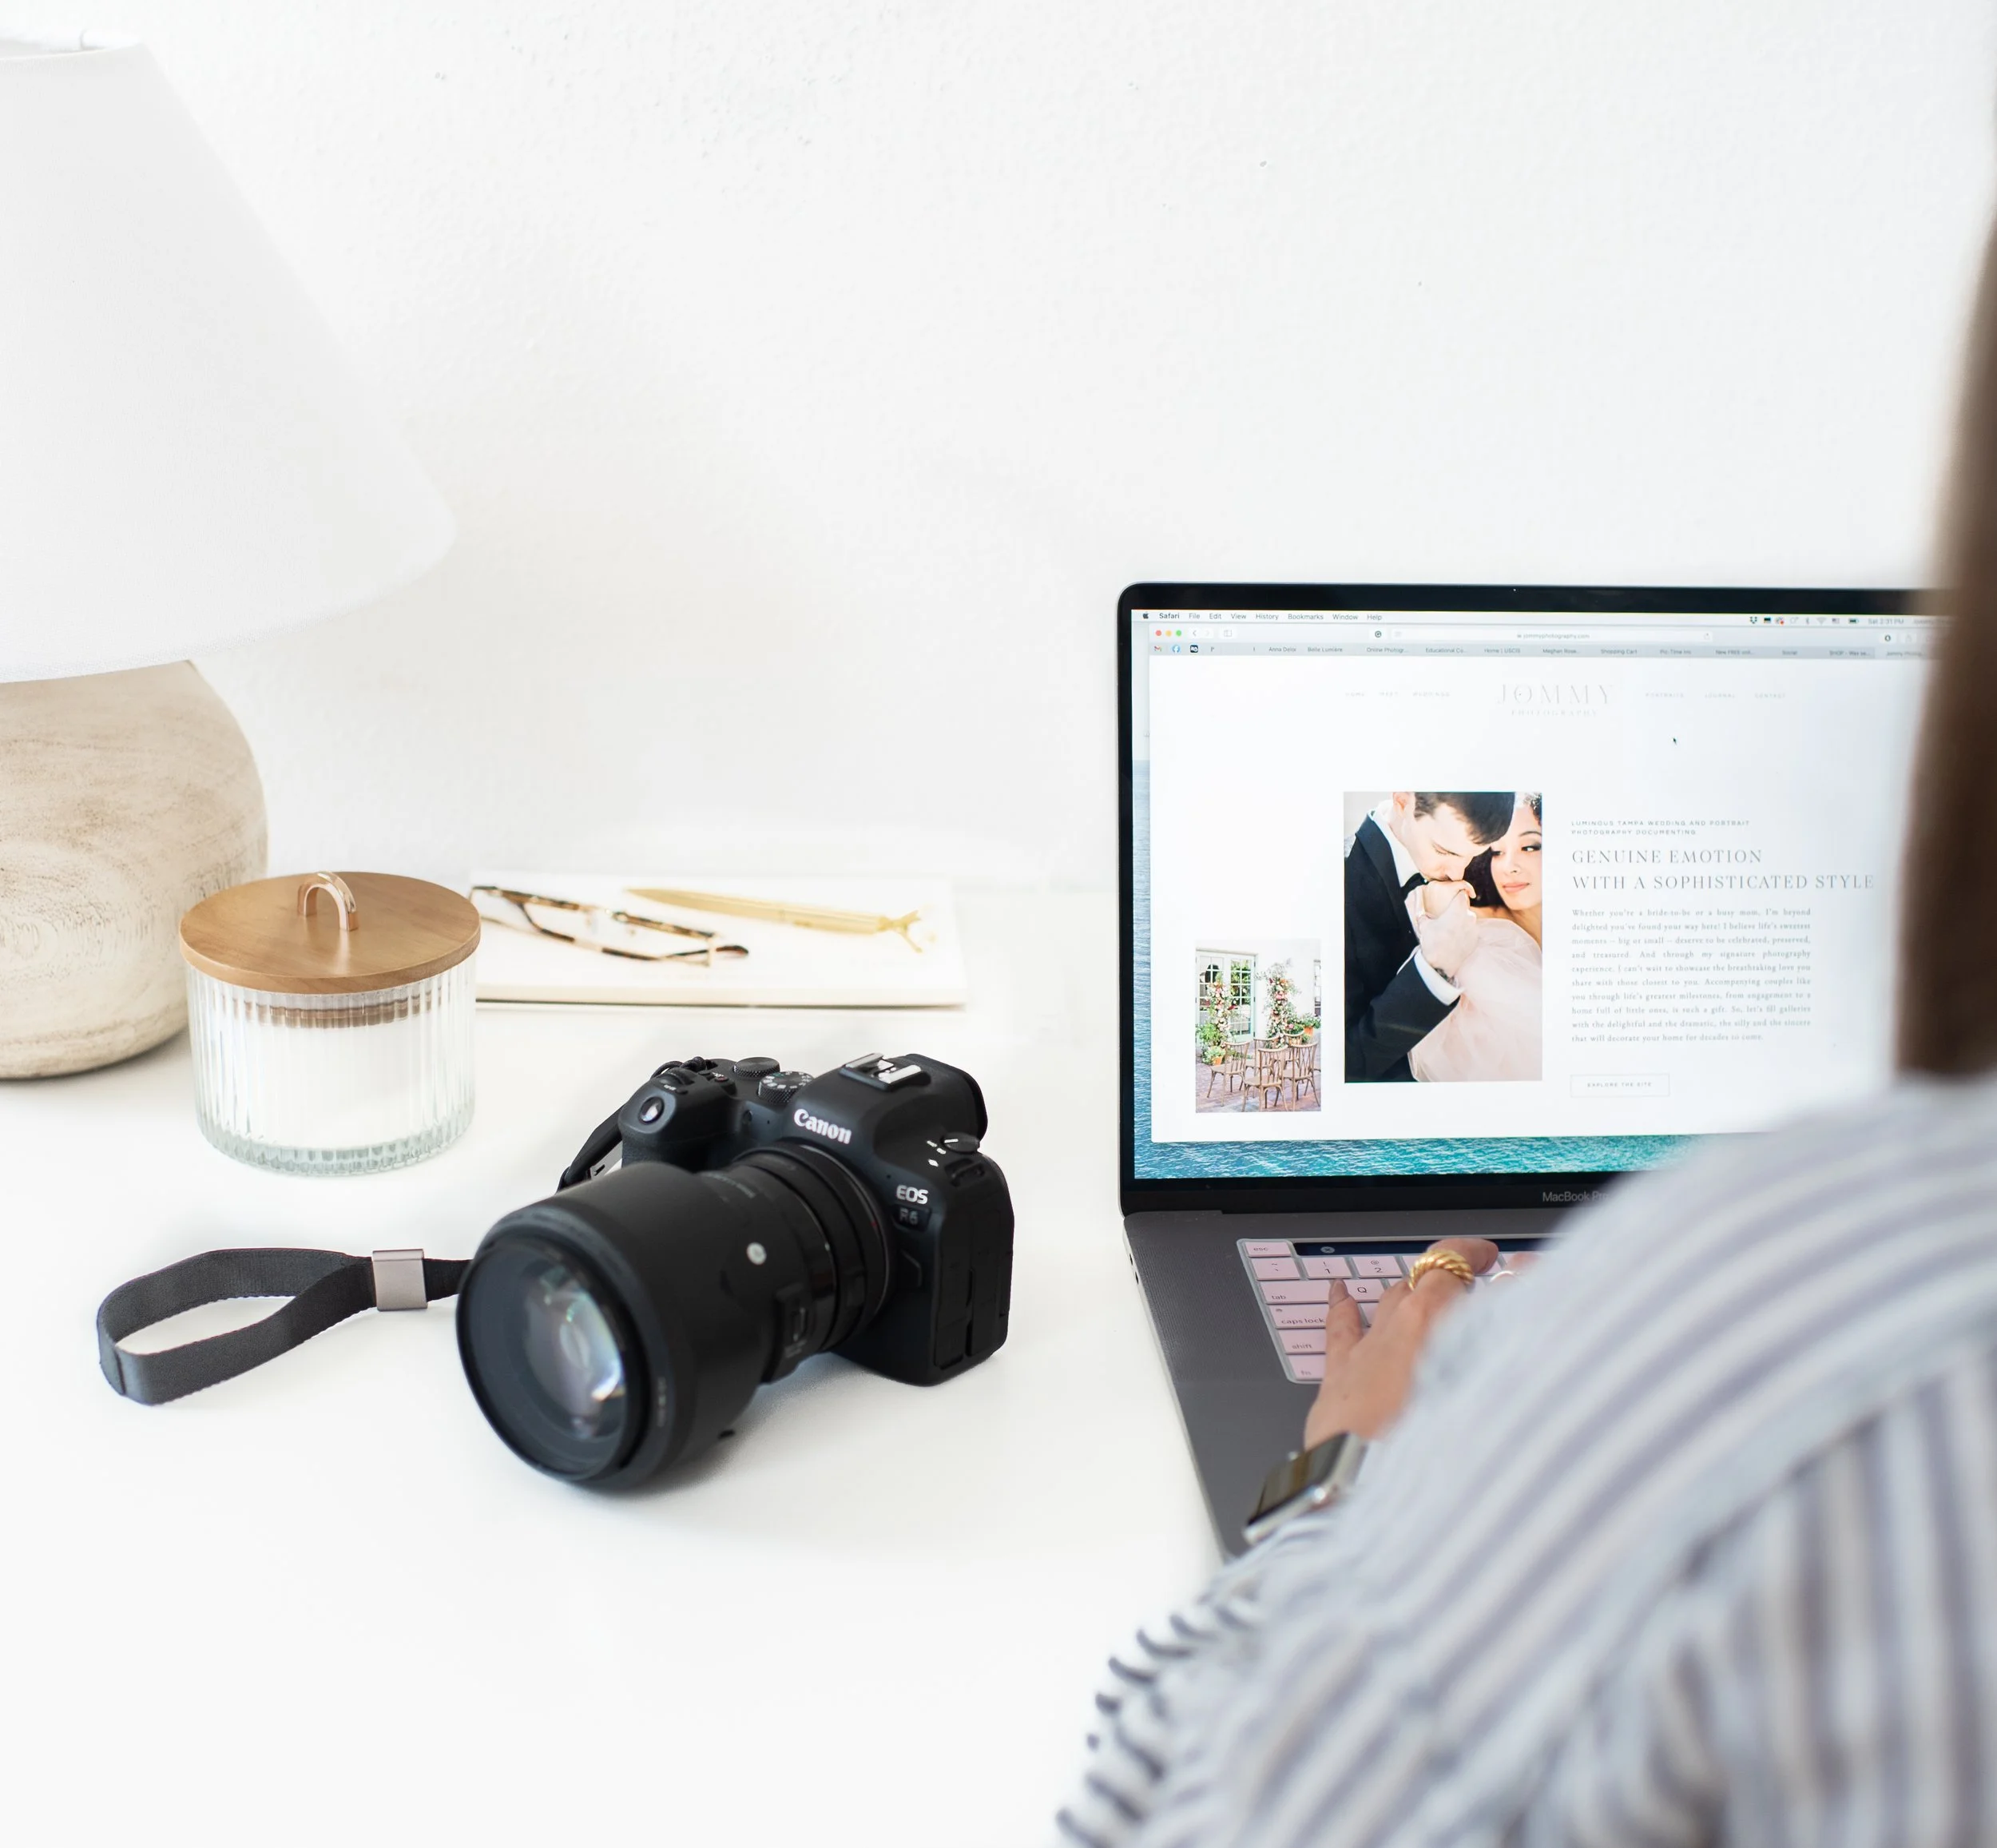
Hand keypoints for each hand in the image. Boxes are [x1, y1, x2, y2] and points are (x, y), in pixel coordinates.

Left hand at [1303, 1238, 1504, 1447]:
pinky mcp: (1339, 1379)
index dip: (1470, 1254)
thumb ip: (1502, 1343)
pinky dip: (1341, 1306)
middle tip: (1474, 1280)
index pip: (1450, 1266)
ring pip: (1387, 1303)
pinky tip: (1338, 1291)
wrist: (1366, 1492)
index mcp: (1428, 1325)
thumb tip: (1521, 1298)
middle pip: (1424, 1286)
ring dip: (1409, 1293)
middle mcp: (1393, 1331)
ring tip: (1426, 1287)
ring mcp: (1364, 1353)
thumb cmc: (1429, 1453)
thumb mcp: (1485, 1395)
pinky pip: (1338, 1329)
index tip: (1488, 1254)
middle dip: (1449, 1279)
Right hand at [1414, 884, 1478, 978]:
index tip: (1452, 900)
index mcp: (1458, 909)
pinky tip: (1454, 940)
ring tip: (1449, 932)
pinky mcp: (1476, 940)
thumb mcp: (1423, 923)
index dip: (1457, 895)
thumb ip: (1421, 908)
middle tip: (1446, 919)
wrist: (1441, 964)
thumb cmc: (1431, 941)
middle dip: (1457, 911)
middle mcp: (1470, 916)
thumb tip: (1416, 894)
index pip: (1463, 893)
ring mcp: (1474, 929)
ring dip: (1461, 923)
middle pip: (1465, 908)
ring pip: (1468, 920)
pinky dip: (1464, 934)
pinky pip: (1470, 932)